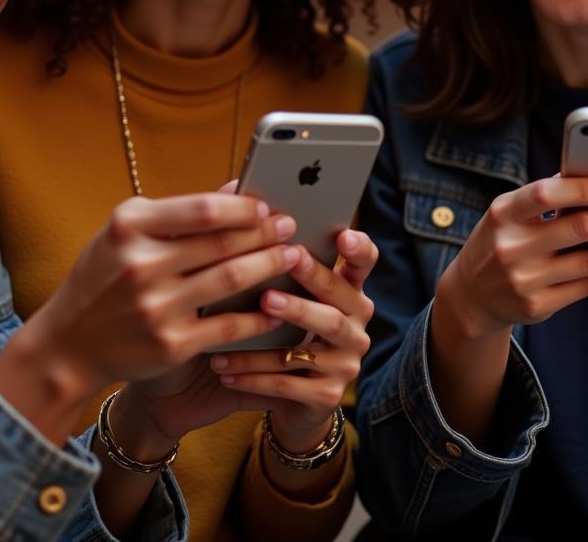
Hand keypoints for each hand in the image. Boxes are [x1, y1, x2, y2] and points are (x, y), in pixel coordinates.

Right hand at [0, 192, 298, 441]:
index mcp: (130, 226)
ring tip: (293, 256)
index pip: (202, 209)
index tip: (265, 206)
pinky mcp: (170, 344)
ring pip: (231, 280)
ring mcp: (156, 307)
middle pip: (222, 243)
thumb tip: (237, 188)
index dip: (242, 207)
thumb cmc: (105, 276)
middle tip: (290, 226)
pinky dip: (259, 315)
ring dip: (270, 266)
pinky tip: (277, 305)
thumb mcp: (128, 232)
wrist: (68, 344)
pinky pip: (229, 326)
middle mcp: (140, 265)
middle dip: (265, 233)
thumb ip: (179, 213)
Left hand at [209, 228, 377, 452]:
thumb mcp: (283, 288)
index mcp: (348, 290)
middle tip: (271, 282)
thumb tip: (237, 192)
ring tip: (239, 324)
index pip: (364, 262)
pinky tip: (222, 368)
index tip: (344, 237)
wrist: (289, 396)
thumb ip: (271, 248)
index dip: (359, 250)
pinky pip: (289, 385)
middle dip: (307, 289)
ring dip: (270, 337)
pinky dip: (253, 375)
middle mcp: (356, 324)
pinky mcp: (326, 396)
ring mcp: (346, 362)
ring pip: (311, 347)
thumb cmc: (279, 326)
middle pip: (337, 304)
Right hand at [438, 176, 587, 340]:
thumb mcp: (507, 214)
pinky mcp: (537, 305)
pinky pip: (586, 287)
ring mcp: (523, 279)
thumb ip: (541, 197)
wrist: (472, 294)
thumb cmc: (498, 241)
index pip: (544, 194)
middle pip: (577, 228)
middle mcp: (510, 247)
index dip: (582, 189)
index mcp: (502, 214)